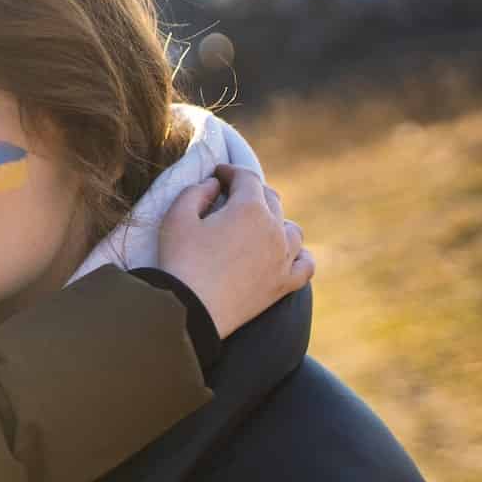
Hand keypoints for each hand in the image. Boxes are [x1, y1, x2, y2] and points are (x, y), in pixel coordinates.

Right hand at [157, 163, 313, 338]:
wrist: (189, 310)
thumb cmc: (179, 261)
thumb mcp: (176, 217)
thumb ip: (196, 191)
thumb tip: (214, 184)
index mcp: (248, 208)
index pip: (246, 178)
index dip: (230, 171)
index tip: (218, 173)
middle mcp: (273, 229)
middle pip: (270, 200)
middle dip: (251, 192)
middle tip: (231, 196)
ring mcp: (283, 258)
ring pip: (292, 230)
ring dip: (276, 221)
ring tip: (259, 226)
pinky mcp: (283, 284)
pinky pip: (305, 265)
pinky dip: (300, 255)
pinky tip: (289, 254)